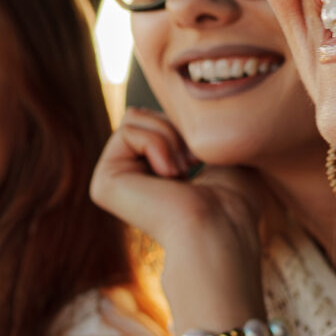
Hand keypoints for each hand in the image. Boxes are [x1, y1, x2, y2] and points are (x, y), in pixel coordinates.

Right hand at [90, 108, 268, 327]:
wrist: (221, 226)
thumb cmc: (231, 199)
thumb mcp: (216, 152)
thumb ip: (191, 131)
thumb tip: (176, 109)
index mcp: (151, 176)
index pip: (157, 119)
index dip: (184, 126)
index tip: (202, 157)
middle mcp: (128, 181)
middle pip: (142, 114)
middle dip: (174, 128)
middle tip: (192, 162)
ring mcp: (113, 183)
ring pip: (133, 117)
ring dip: (168, 137)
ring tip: (183, 170)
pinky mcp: (104, 183)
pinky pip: (128, 130)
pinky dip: (158, 144)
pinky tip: (169, 176)